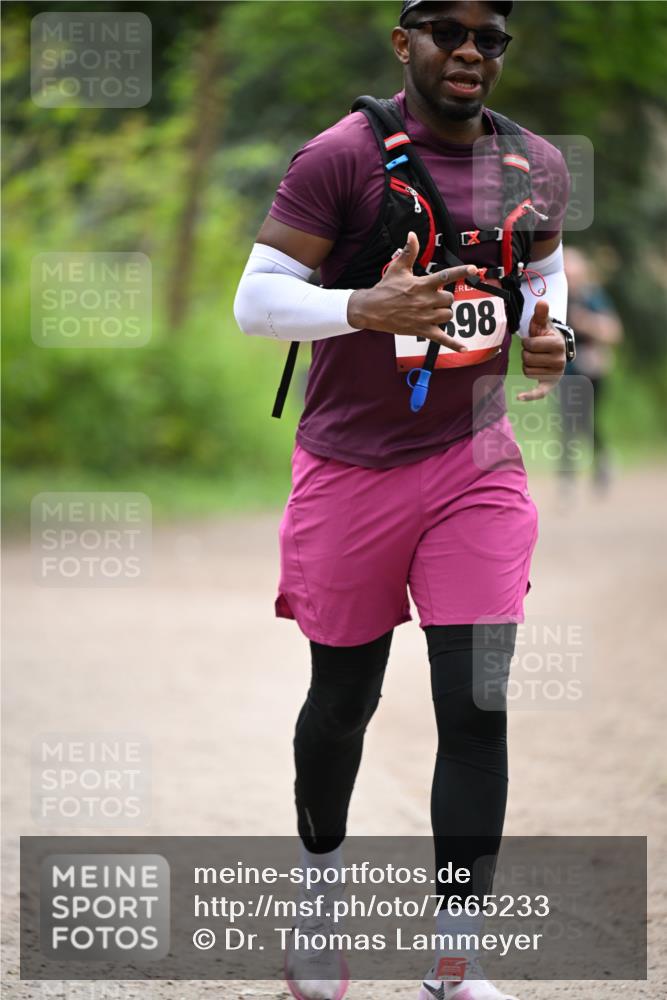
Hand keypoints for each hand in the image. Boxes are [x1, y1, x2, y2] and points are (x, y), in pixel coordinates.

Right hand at [347, 232, 477, 351]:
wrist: (371, 310)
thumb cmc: (385, 288)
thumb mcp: (397, 268)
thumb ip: (409, 251)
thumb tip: (412, 234)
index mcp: (422, 285)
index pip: (445, 276)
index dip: (461, 271)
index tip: (473, 269)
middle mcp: (426, 301)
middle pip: (449, 299)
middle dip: (445, 298)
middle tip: (434, 297)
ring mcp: (425, 318)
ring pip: (447, 315)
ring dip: (444, 312)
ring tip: (432, 310)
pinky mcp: (422, 331)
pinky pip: (442, 339)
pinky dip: (453, 344)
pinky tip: (464, 349)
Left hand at [517, 300, 566, 401]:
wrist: (556, 350)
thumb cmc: (546, 335)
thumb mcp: (543, 324)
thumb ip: (541, 314)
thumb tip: (541, 302)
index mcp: (557, 344)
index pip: (529, 345)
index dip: (527, 342)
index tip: (535, 340)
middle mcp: (559, 361)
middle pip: (527, 359)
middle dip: (527, 354)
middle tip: (536, 351)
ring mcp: (555, 374)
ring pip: (527, 371)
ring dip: (528, 365)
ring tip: (538, 359)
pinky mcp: (549, 385)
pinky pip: (539, 392)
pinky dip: (530, 395)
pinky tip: (519, 397)